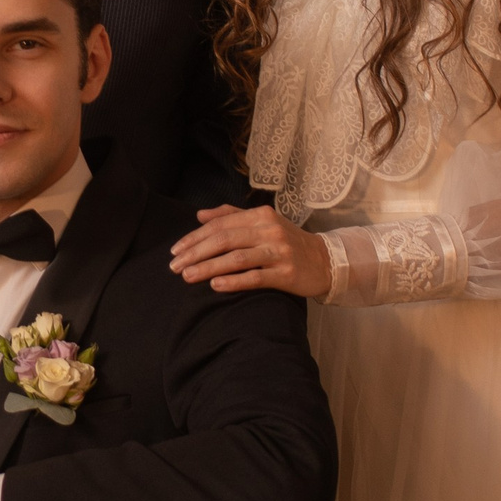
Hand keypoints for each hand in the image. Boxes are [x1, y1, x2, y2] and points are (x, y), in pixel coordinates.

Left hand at [169, 203, 332, 299]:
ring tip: (187, 277)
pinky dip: (234, 281)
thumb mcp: (263, 222)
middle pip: (224, 239)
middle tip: (175, 267)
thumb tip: (199, 215)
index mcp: (260, 215)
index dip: (194, 237)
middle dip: (195, 253)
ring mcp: (278, 252)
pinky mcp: (286, 274)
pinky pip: (255, 277)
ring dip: (208, 268)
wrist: (325, 261)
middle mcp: (269, 230)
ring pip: (236, 258)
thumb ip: (231, 215)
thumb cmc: (287, 242)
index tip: (175, 251)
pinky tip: (215, 286)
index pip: (220, 224)